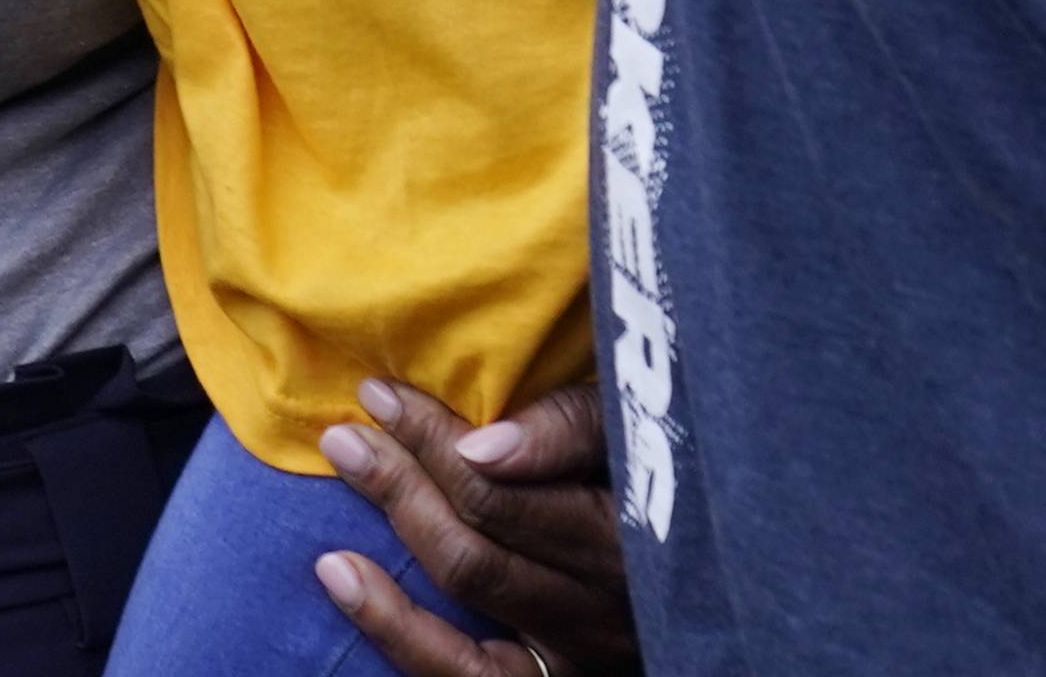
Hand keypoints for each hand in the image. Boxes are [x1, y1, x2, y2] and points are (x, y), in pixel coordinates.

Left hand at [313, 378, 636, 676]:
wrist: (705, 568)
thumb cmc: (651, 464)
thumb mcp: (630, 430)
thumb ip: (571, 429)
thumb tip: (482, 447)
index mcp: (630, 535)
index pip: (506, 494)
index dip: (434, 441)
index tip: (380, 395)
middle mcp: (608, 604)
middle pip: (479, 544)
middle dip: (402, 481)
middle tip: (346, 437)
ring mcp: (582, 651)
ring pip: (470, 593)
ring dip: (396, 533)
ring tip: (342, 485)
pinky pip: (469, 673)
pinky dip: (398, 628)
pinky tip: (340, 576)